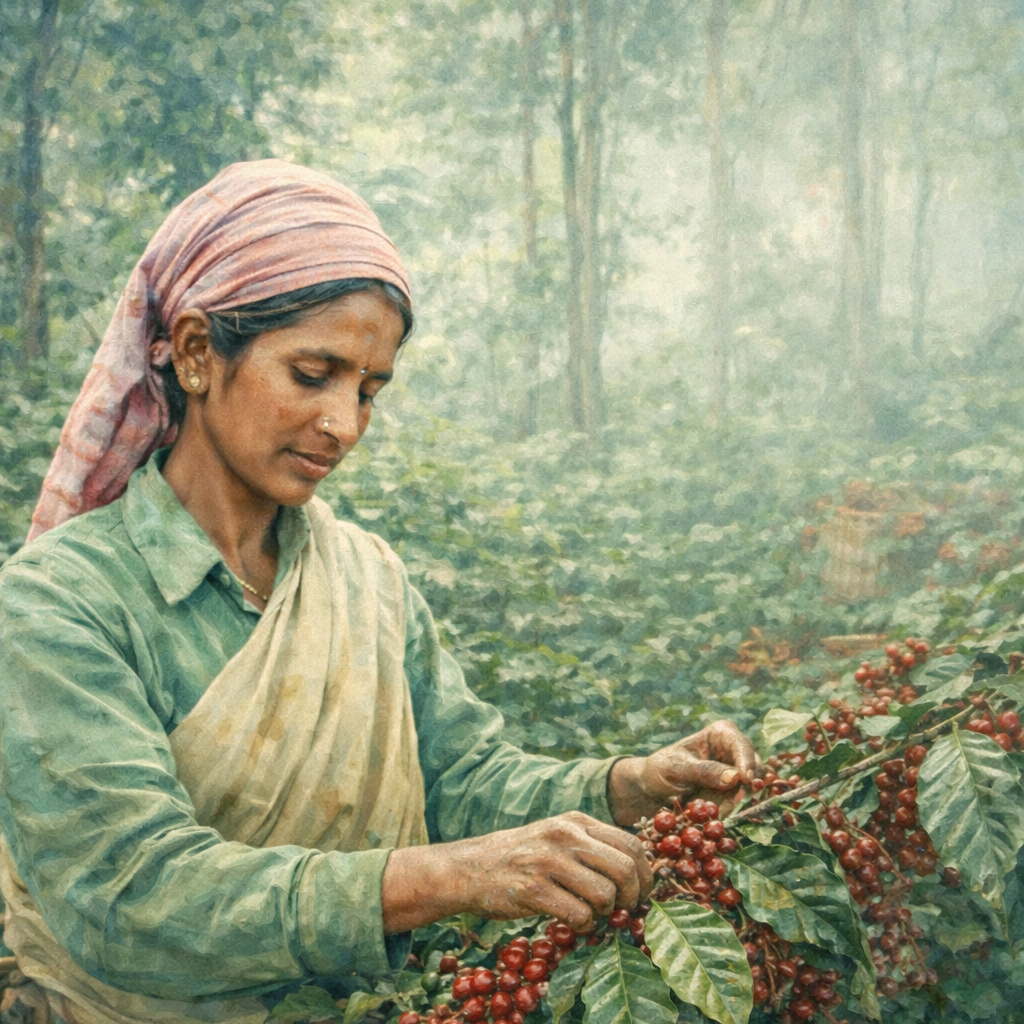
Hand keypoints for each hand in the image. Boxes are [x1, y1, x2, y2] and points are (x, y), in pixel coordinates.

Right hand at [381, 812, 652, 933]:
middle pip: (625, 869)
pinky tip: (571, 922)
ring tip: (590, 913)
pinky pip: (578, 915)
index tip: (641, 894)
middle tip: (622, 910)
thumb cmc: (524, 857)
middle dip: (631, 897)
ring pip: (604, 894)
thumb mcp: (559, 836)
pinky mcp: (533, 889)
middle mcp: (565, 835)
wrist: (472, 867)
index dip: (645, 875)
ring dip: (604, 913)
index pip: (631, 845)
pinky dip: (582, 926)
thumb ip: (593, 846)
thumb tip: (639, 873)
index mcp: (576, 821)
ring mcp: (548, 861)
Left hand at [607, 719, 759, 826]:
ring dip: (734, 800)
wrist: (651, 791)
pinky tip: (713, 814)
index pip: (740, 743)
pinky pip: (738, 804)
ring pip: (750, 787)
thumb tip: (734, 777)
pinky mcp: (731, 795)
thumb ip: (703, 771)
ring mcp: (734, 774)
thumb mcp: (676, 768)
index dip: (746, 759)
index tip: (744, 779)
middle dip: (747, 783)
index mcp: (719, 735)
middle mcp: (731, 752)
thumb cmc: (659, 770)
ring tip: (713, 808)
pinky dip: (728, 810)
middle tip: (735, 799)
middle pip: (753, 765)